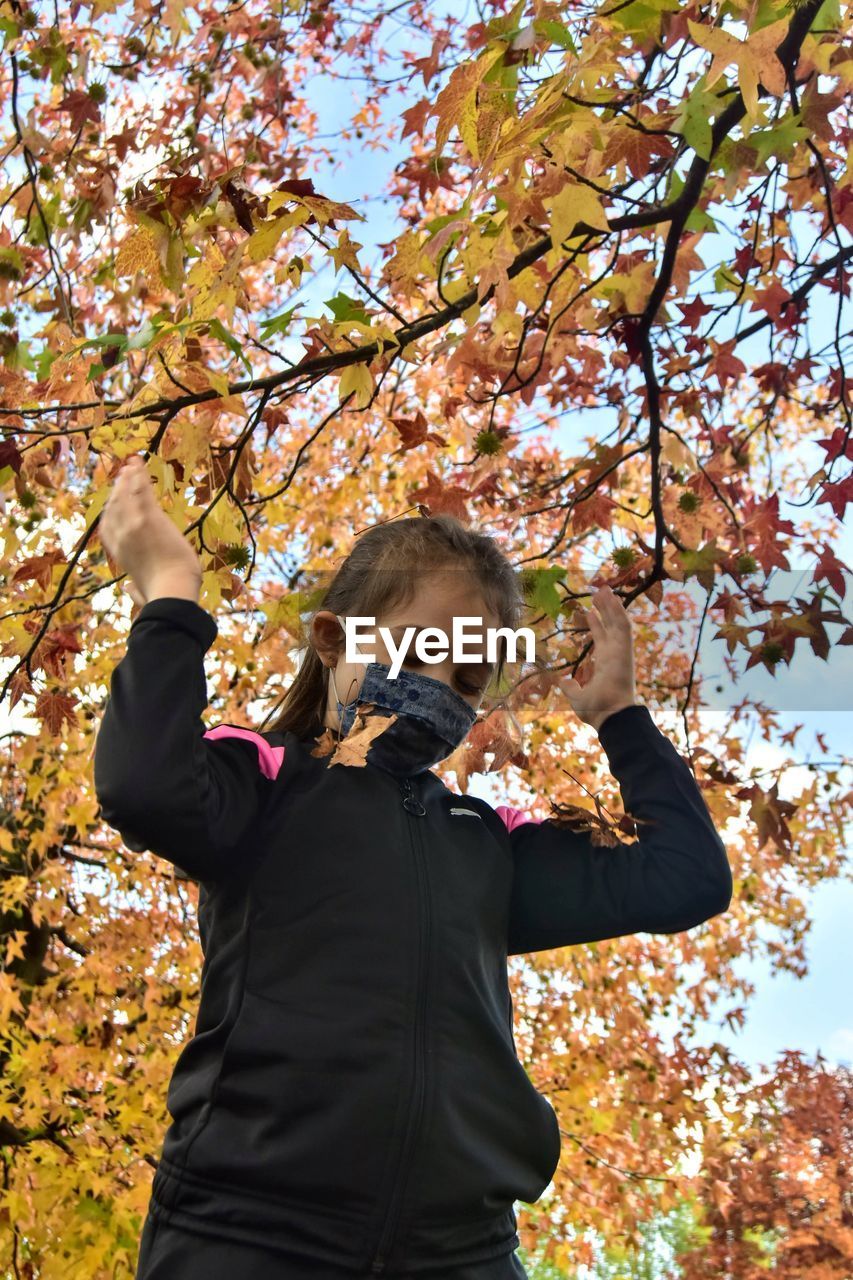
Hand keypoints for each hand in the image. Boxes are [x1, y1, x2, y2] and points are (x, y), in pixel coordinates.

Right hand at [99, 456, 201, 605]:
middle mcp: (121, 536)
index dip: (110, 510)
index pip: (107, 527)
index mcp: (119, 554)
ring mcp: (133, 525)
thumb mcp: (143, 593)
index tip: (114, 501)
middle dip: (117, 489)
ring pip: (125, 495)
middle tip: (123, 476)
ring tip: (132, 466)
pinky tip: (139, 463)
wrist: (171, 592)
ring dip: (128, 478)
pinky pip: (140, 489)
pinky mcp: (148, 517)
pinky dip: (139, 474)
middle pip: (114, 506)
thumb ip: (134, 590)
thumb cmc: (162, 595)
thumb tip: (128, 590)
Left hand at [560, 584, 637, 731]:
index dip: (596, 625)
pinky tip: (612, 597)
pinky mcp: (625, 649)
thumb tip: (562, 681)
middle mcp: (615, 655)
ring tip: (603, 589)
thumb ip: (571, 688)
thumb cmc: (597, 710)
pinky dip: (618, 610)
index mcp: (606, 664)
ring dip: (611, 605)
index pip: (601, 639)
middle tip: (597, 593)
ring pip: (617, 622)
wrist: (611, 716)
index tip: (589, 612)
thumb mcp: (577, 697)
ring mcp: (621, 651)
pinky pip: (623, 626)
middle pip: (610, 626)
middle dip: (604, 609)